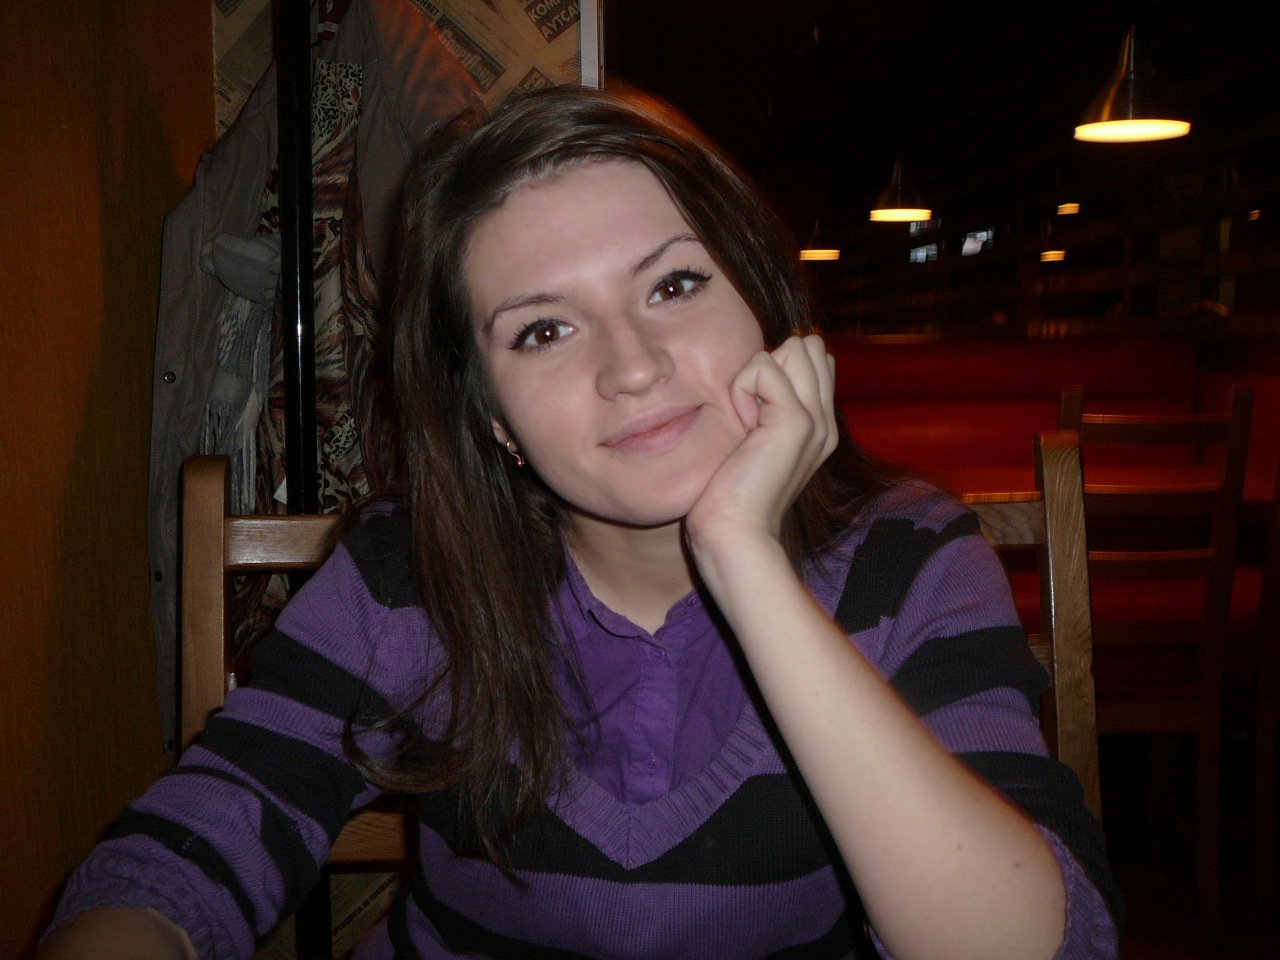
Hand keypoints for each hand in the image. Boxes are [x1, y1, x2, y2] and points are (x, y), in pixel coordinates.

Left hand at [685, 334, 837, 557]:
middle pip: (808, 346)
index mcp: (821, 425)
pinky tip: (743, 427)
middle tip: (752, 415)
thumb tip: (763, 368)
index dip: (778, 368)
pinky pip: (764, 366)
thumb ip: (766, 408)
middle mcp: (826, 421)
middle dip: (770, 366)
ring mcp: (816, 420)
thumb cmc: (733, 493)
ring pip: (793, 348)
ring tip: (748, 422)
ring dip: (755, 377)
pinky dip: (742, 389)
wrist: (736, 534)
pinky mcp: (794, 421)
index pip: (816, 357)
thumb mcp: (754, 442)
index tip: (756, 414)